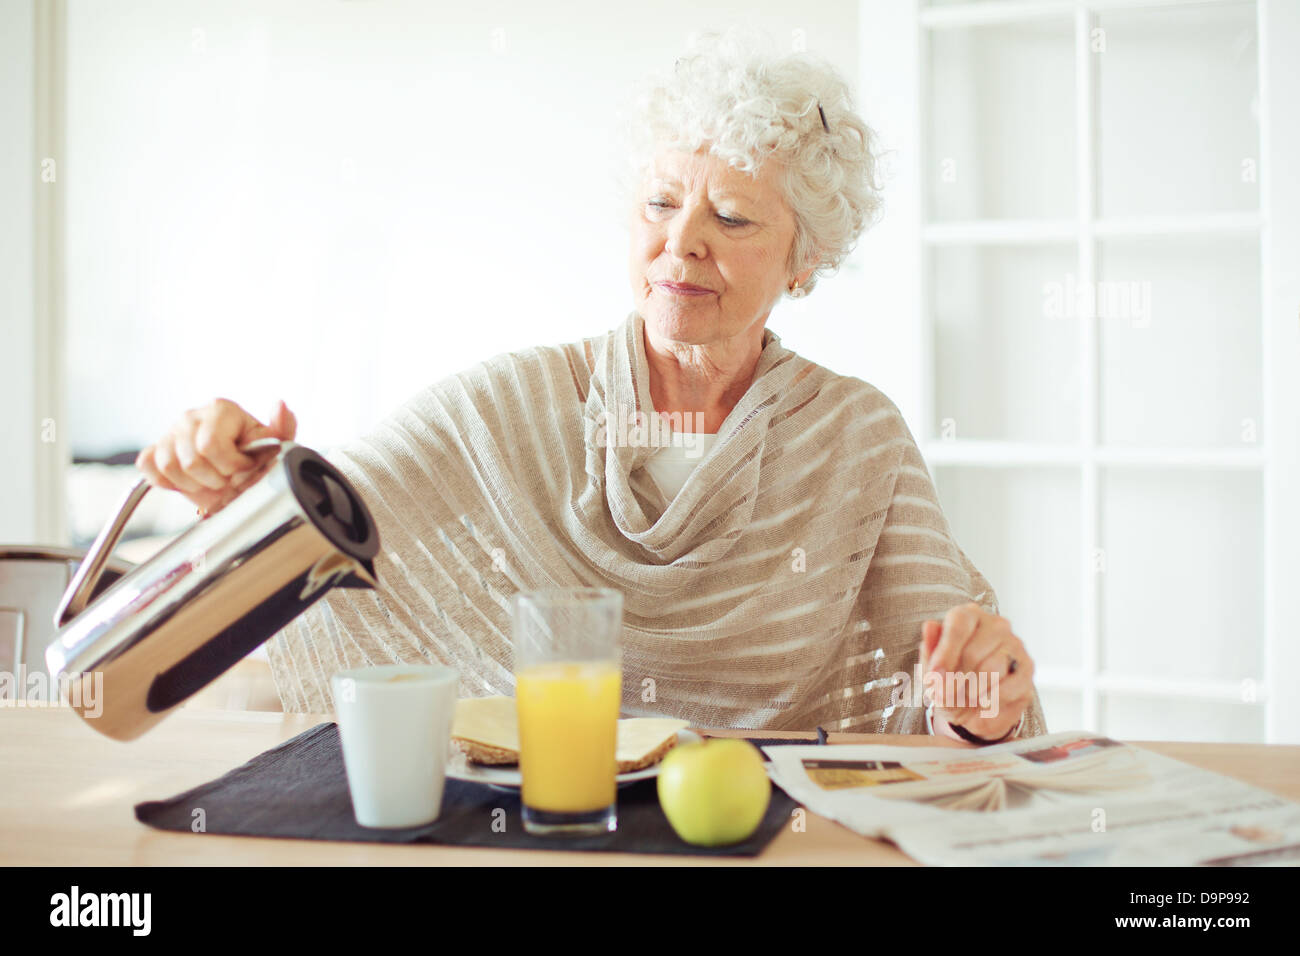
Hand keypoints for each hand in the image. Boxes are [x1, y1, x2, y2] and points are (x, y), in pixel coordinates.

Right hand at [136, 398, 297, 516]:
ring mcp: (170, 432)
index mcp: (221, 409)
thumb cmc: (254, 459)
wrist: (235, 477)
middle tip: (228, 477)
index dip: (230, 466)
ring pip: (169, 465)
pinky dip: (167, 481)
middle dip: (214, 478)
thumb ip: (283, 427)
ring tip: (211, 480)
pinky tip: (187, 480)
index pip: (211, 446)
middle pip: (191, 459)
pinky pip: (149, 467)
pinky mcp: (154, 449)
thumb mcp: (275, 445)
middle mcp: (192, 416)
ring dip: (194, 483)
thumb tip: (280, 405)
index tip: (244, 467)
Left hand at [919, 602, 1033, 741]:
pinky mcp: (1028, 668)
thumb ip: (929, 651)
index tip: (935, 676)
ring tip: (966, 696)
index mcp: (968, 616)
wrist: (972, 712)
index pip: (959, 623)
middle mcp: (996, 625)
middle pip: (972, 652)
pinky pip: (1008, 687)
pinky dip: (991, 701)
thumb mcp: (932, 672)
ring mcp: (1015, 645)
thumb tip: (929, 626)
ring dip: (972, 691)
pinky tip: (984, 701)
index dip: (945, 652)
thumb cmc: (949, 684)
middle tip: (948, 694)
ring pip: (991, 670)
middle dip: (955, 680)